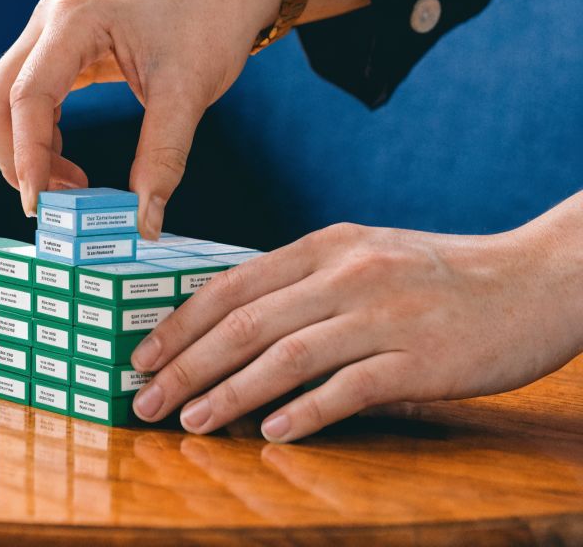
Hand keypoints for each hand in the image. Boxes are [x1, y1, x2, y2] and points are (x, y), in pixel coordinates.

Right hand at [0, 0, 279, 234]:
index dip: (26, 154)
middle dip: (15, 156)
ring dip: (27, 151)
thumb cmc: (210, 24)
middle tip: (52, 204)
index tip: (38, 204)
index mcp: (76, 18)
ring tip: (73, 187)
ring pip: (8, 102)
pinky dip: (41, 138)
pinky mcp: (58, 47)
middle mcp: (50, 19)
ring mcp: (49, 31)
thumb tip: (145, 225)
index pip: (28, 95)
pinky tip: (69, 165)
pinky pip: (30, 99)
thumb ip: (163, 158)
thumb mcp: (190, 93)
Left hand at [130, 195, 582, 442]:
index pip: (231, 285)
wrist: (536, 281)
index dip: (179, 324)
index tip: (141, 355)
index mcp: (325, 246)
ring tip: (191, 421)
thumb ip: (302, 282)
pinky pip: (349, 389)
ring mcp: (383, 317)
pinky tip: (270, 432)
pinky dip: (305, 412)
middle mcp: (347, 275)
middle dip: (186, 366)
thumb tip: (230, 325)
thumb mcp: (364, 256)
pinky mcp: (420, 360)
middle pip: (245, 325)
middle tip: (145, 400)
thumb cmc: (438, 274)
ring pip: (285, 358)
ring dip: (229, 394)